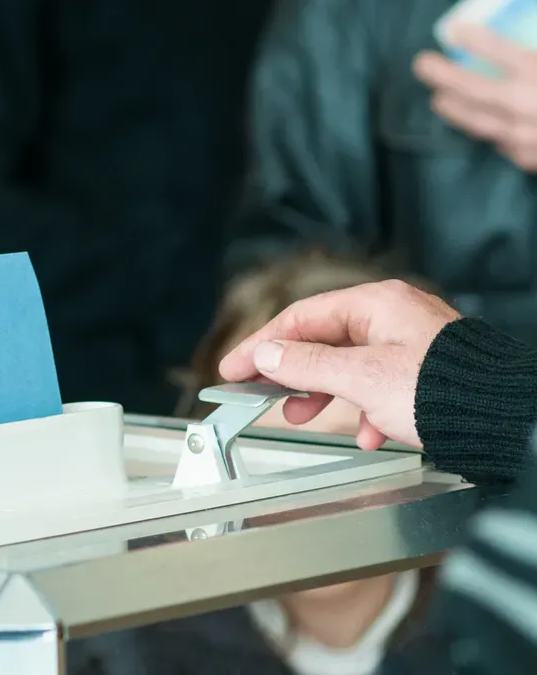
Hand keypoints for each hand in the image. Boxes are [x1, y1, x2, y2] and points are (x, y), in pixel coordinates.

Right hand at [218, 280, 460, 449]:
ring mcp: (409, 345)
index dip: (260, 344)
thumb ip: (307, 365)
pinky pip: (378, 387)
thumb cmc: (444, 391)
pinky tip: (365, 433)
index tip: (233, 367)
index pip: (300, 318)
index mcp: (376, 304)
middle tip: (259, 393)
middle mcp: (392, 318)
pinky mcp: (423, 374)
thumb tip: (267, 354)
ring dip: (322, 394)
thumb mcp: (361, 378)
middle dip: (290, 372)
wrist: (506, 419)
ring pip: (348, 366)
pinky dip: (363, 411)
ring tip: (302, 416)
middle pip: (322, 341)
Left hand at [413, 25, 536, 169]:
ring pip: (480, 122)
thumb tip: (522, 58)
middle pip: (475, 89)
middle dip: (445, 76)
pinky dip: (490, 133)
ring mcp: (525, 137)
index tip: (454, 30)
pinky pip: (502, 144)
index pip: (501, 51)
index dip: (476, 40)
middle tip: (422, 65)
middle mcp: (528, 105)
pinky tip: (480, 127)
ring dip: (455, 110)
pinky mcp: (530, 160)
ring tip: (438, 101)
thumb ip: (536, 63)